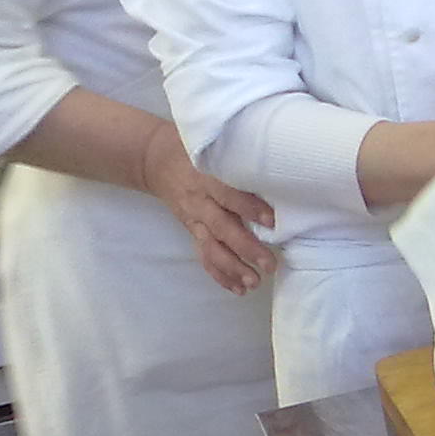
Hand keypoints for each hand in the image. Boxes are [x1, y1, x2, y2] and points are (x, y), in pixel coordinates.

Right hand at [139, 126, 276, 293]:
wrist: (154, 158)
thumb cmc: (196, 149)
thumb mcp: (212, 146)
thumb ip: (238, 157)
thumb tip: (279, 162)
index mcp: (206, 177)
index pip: (228, 194)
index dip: (248, 208)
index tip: (272, 221)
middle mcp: (199, 201)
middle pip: (222, 228)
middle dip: (246, 249)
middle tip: (270, 265)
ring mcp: (194, 220)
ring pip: (212, 248)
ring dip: (233, 268)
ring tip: (255, 283)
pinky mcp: (192, 232)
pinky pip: (204, 256)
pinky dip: (220, 275)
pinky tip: (238, 289)